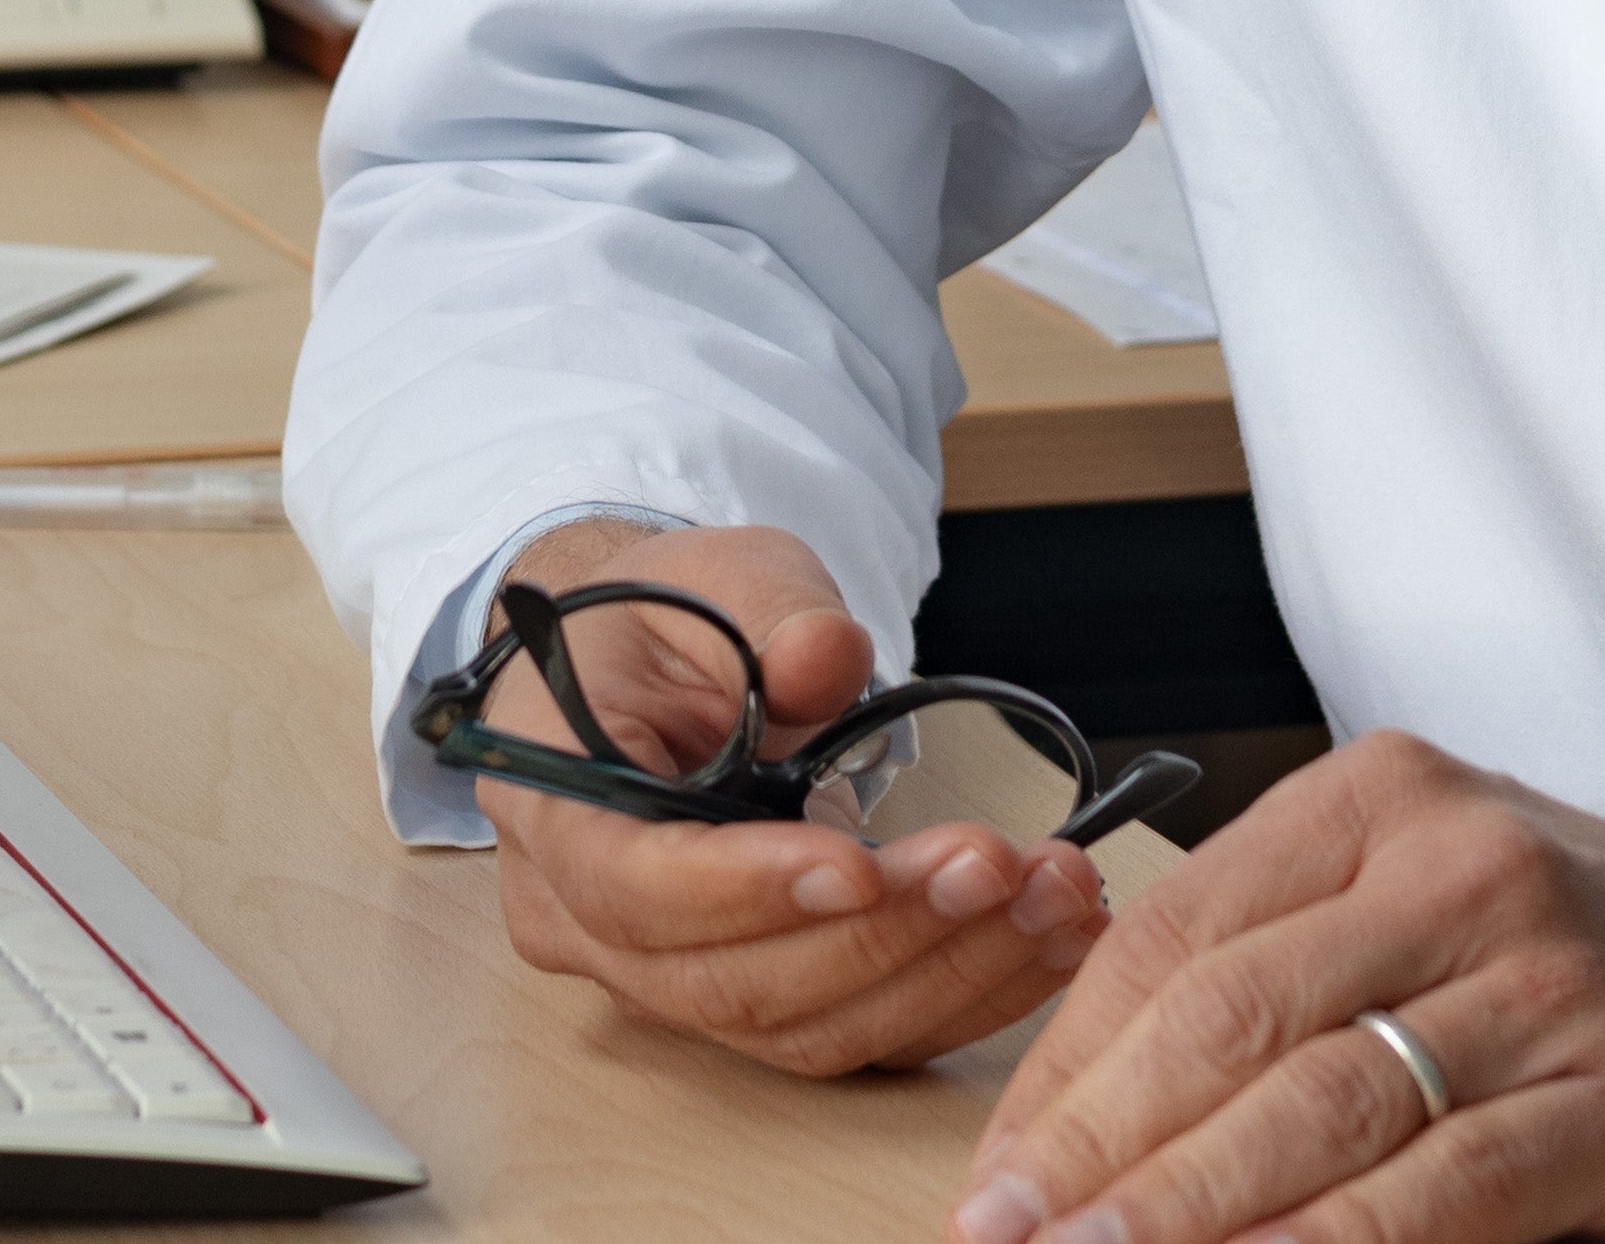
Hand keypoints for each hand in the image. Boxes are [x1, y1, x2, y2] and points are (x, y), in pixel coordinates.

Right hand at [466, 517, 1117, 1072]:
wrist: (643, 671)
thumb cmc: (662, 622)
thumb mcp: (713, 572)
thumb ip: (768, 609)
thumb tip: (826, 658)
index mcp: (553, 810)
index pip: (633, 887)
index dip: (746, 889)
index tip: (857, 862)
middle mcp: (590, 925)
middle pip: (732, 978)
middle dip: (883, 930)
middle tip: (999, 864)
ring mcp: (665, 980)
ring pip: (803, 1024)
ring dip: (944, 969)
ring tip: (1051, 897)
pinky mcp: (750, 999)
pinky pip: (851, 1031)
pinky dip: (960, 994)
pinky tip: (1047, 940)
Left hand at [952, 734, 1604, 1243]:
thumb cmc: (1591, 949)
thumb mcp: (1427, 891)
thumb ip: (1280, 956)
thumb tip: (1085, 1097)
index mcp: (1387, 797)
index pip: (1178, 932)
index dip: (1066, 1068)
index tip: (995, 1176)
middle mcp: (1469, 867)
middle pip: (1232, 1018)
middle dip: (1099, 1151)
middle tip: (1006, 1243)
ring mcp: (1558, 984)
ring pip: (1330, 1103)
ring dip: (1189, 1209)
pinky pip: (1457, 1186)